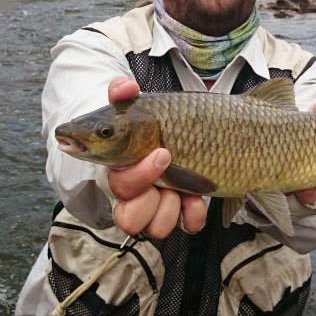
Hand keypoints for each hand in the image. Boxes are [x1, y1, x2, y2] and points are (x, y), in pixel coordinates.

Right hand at [105, 77, 206, 238]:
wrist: (187, 133)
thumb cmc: (154, 123)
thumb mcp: (139, 107)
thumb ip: (123, 94)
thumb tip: (122, 87)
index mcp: (121, 170)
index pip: (116, 185)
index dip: (136, 175)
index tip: (161, 152)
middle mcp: (136, 195)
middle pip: (129, 215)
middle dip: (152, 187)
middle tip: (168, 157)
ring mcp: (159, 206)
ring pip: (155, 229)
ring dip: (171, 207)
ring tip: (181, 184)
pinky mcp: (181, 213)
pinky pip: (186, 227)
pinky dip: (194, 215)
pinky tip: (199, 197)